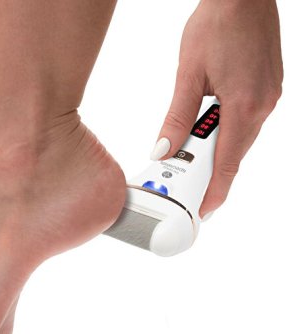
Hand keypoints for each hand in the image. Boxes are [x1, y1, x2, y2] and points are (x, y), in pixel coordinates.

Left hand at [152, 0, 282, 217]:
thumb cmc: (216, 25)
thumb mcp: (187, 75)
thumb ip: (175, 117)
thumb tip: (163, 148)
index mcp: (243, 105)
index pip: (227, 163)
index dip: (214, 191)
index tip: (203, 210)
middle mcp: (262, 106)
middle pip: (232, 156)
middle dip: (208, 173)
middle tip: (182, 181)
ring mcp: (268, 98)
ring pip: (238, 141)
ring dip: (214, 153)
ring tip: (187, 155)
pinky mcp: (266, 90)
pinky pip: (244, 125)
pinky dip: (224, 135)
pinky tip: (206, 131)